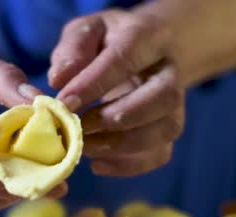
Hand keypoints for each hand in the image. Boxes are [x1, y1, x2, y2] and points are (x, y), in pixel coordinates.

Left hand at [49, 9, 184, 176]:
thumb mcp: (87, 31)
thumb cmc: (108, 42)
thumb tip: (59, 79)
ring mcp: (176, 104)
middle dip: (117, 117)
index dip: (94, 83)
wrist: (145, 53)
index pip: (126, 58)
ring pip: (165, 130)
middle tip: (78, 126)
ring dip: (122, 145)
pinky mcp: (169, 129)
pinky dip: (128, 166)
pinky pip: (160, 154)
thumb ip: (73, 49)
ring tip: (83, 147)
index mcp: (148, 36)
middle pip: (163, 97)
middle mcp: (170, 72)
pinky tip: (97, 163)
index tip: (64, 102)